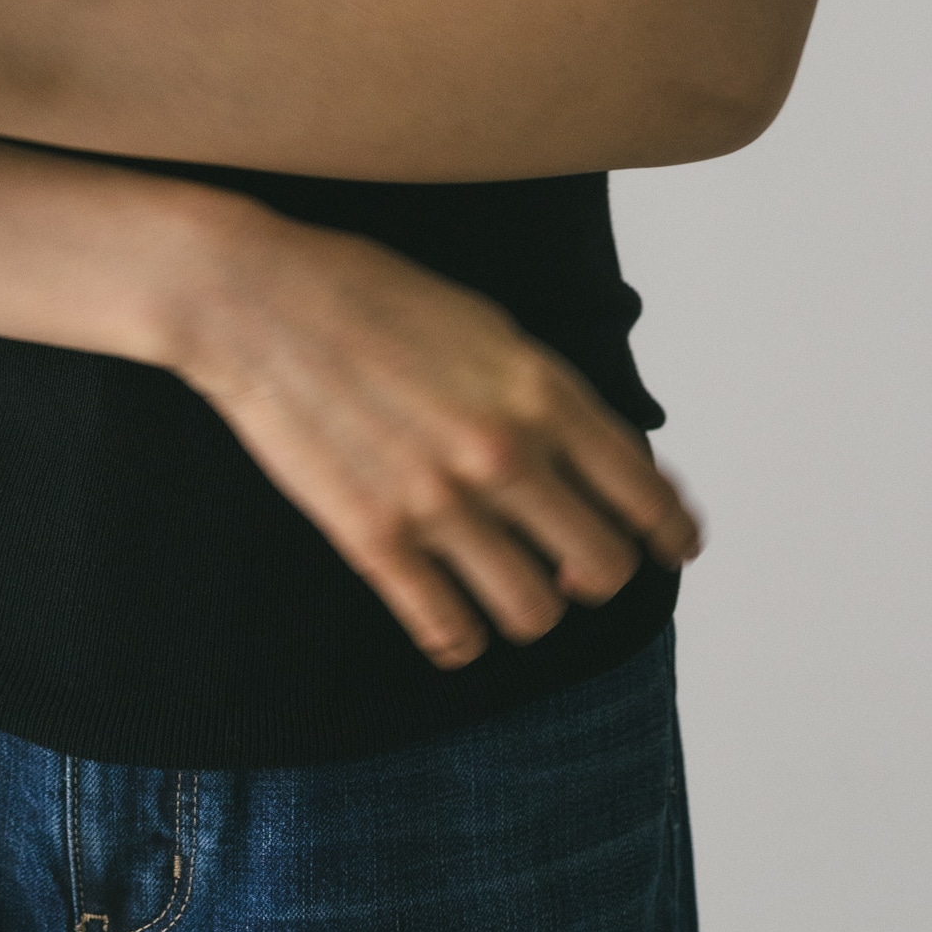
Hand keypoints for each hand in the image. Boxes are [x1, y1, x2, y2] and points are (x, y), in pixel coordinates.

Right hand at [178, 214, 702, 667]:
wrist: (256, 297)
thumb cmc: (368, 294)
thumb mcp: (483, 323)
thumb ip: (543, 393)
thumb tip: (595, 457)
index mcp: (538, 388)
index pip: (643, 491)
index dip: (672, 532)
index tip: (675, 549)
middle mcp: (503, 449)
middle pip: (603, 567)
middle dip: (597, 573)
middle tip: (572, 564)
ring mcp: (438, 499)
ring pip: (535, 613)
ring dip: (529, 605)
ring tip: (506, 584)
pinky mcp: (374, 537)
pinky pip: (450, 631)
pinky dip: (459, 637)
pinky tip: (449, 616)